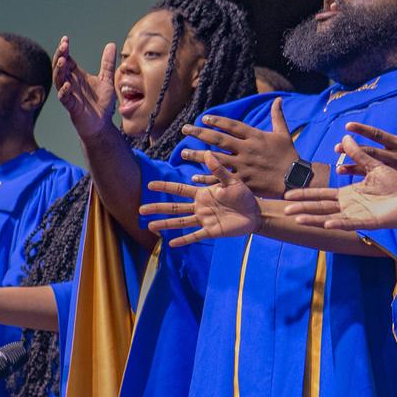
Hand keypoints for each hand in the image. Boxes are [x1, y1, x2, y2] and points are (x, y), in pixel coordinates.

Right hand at [54, 37, 116, 139]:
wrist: (102, 124)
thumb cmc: (101, 103)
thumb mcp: (106, 79)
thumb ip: (107, 63)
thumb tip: (111, 44)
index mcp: (77, 75)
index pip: (67, 59)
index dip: (64, 49)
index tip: (65, 39)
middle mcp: (70, 83)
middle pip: (59, 67)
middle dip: (60, 56)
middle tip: (63, 46)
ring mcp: (69, 94)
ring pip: (58, 80)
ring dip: (59, 70)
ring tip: (63, 60)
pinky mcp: (71, 106)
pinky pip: (64, 98)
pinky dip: (64, 91)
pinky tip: (67, 85)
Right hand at [140, 152, 262, 246]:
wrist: (255, 213)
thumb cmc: (244, 196)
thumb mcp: (231, 181)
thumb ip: (218, 170)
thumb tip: (208, 152)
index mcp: (202, 193)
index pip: (179, 189)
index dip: (165, 186)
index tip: (150, 184)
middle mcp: (199, 207)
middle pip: (174, 207)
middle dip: (158, 208)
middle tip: (141, 210)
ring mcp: (204, 220)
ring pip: (180, 222)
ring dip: (165, 224)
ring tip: (150, 226)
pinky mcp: (211, 232)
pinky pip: (195, 236)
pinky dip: (183, 240)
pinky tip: (171, 244)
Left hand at [180, 97, 297, 197]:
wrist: (295, 179)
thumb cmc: (289, 155)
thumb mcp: (284, 134)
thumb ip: (277, 116)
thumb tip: (278, 99)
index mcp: (255, 136)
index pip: (232, 126)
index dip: (217, 121)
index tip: (203, 118)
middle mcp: (247, 149)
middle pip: (219, 140)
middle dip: (200, 134)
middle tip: (185, 130)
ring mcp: (244, 166)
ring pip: (216, 159)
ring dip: (198, 156)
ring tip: (183, 153)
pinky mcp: (244, 181)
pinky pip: (223, 178)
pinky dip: (208, 178)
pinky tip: (195, 178)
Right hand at [285, 136, 396, 231]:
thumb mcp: (374, 166)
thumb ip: (358, 154)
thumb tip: (344, 137)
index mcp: (350, 193)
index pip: (322, 194)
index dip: (306, 194)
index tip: (288, 195)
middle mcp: (350, 206)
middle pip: (321, 207)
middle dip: (303, 207)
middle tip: (284, 209)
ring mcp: (358, 215)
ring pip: (331, 217)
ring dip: (314, 218)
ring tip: (297, 219)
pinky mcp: (370, 222)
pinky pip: (351, 223)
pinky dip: (339, 223)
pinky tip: (327, 223)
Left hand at [339, 91, 396, 182]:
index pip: (378, 134)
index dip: (363, 129)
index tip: (348, 125)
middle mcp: (396, 158)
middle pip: (371, 153)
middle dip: (353, 151)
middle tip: (336, 147)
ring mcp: (396, 172)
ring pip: (371, 170)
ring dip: (354, 169)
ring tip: (338, 169)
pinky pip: (379, 184)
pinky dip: (366, 184)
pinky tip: (353, 186)